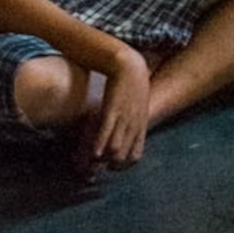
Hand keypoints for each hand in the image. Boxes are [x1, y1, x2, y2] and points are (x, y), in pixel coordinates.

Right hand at [94, 44, 152, 165]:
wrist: (129, 65)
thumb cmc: (132, 84)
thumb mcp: (138, 104)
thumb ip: (134, 119)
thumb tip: (125, 131)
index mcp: (141, 125)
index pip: (135, 156)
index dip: (122, 166)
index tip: (111, 166)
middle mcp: (134, 125)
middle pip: (123, 157)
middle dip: (110, 166)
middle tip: (98, 167)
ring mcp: (124, 118)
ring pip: (116, 149)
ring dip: (104, 159)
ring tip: (93, 162)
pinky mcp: (112, 110)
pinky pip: (106, 133)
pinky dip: (100, 146)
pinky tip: (94, 154)